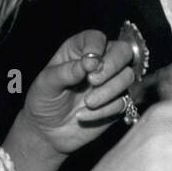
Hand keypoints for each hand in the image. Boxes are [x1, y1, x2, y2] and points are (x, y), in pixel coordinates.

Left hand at [19, 30, 135, 157]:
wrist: (47, 132)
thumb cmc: (44, 101)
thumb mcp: (46, 84)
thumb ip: (66, 71)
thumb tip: (91, 61)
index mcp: (79, 50)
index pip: (97, 38)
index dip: (96, 47)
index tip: (88, 63)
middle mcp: (99, 62)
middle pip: (123, 51)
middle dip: (112, 65)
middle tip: (93, 80)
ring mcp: (111, 82)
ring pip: (127, 76)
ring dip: (109, 90)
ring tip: (88, 103)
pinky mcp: (117, 103)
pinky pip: (122, 102)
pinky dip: (104, 110)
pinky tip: (83, 116)